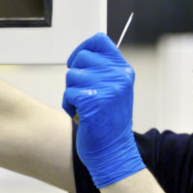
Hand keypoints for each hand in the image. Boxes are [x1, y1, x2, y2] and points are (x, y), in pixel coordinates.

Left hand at [62, 33, 144, 187]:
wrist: (113, 152)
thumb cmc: (108, 122)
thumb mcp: (115, 90)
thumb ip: (103, 71)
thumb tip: (81, 55)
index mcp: (124, 71)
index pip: (100, 41)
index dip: (83, 49)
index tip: (78, 64)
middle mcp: (119, 76)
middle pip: (81, 58)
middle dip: (75, 76)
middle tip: (85, 95)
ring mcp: (108, 88)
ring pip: (72, 76)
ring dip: (72, 93)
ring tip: (84, 107)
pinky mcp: (94, 102)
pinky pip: (68, 94)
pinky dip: (69, 106)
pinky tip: (81, 116)